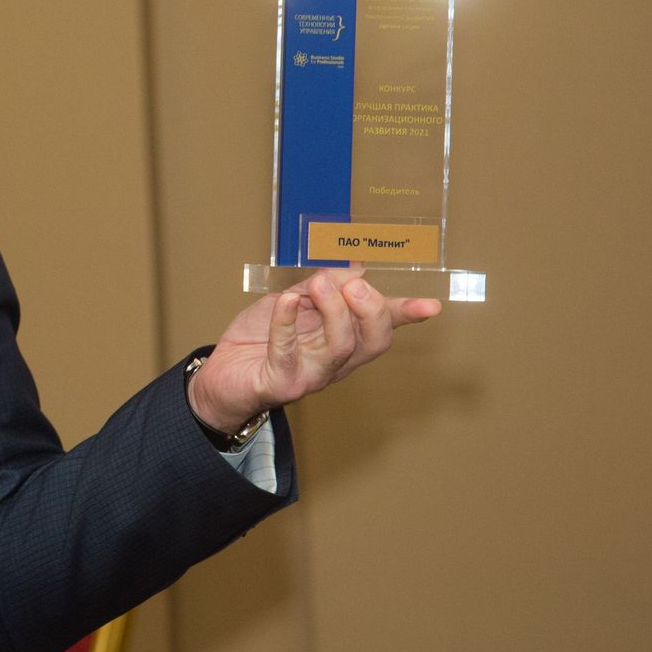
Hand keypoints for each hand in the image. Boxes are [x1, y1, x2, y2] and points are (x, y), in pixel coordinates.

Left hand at [186, 266, 441, 434]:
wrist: (220, 374)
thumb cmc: (258, 338)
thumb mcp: (292, 301)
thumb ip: (321, 287)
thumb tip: (356, 268)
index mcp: (343, 338)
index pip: (381, 326)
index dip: (406, 314)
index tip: (431, 306)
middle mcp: (334, 360)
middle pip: (372, 341)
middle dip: (371, 310)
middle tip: (353, 285)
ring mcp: (310, 375)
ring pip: (339, 348)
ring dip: (334, 312)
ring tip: (319, 284)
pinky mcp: (281, 383)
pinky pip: (287, 353)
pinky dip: (286, 323)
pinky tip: (285, 302)